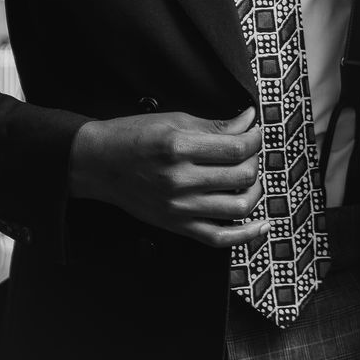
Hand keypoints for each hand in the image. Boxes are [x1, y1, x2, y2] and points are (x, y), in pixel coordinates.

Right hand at [68, 106, 267, 247]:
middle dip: (255, 160)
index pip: (236, 148)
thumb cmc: (133, 136)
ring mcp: (179, 207)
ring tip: (250, 177)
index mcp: (180, 148)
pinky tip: (261, 225)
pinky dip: (245, 235)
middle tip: (251, 150)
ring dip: (255, 191)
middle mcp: (180, 180)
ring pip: (238, 207)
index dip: (255, 139)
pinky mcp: (176, 226)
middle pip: (241, 176)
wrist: (98, 164)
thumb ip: (214, 125)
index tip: (256, 131)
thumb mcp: (174, 120)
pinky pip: (219, 238)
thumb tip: (248, 121)